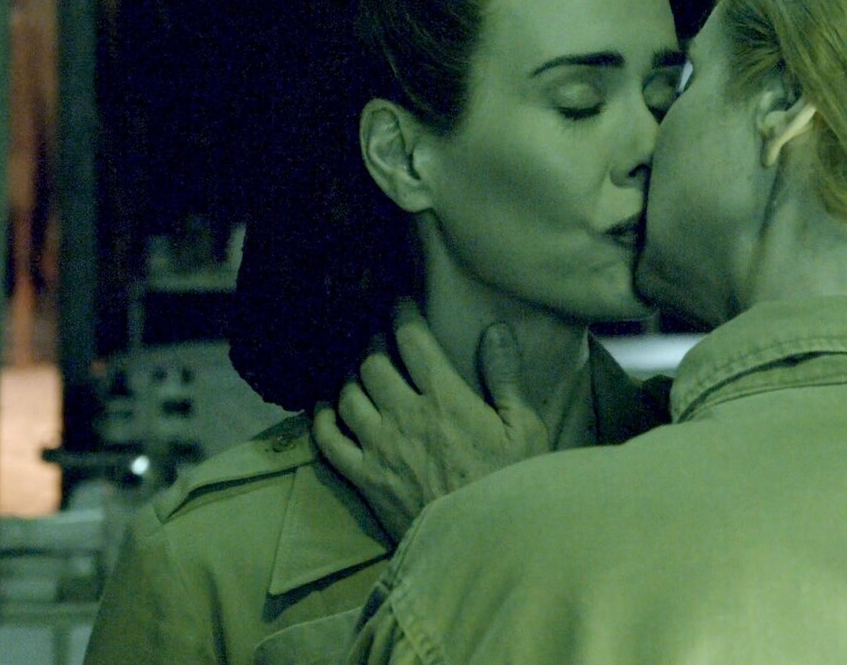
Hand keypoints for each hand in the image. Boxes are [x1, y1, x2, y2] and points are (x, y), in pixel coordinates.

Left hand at [312, 300, 549, 540]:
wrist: (482, 545)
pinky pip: (327, 439)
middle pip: (371, 360)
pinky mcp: (364, 479)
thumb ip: (505, 378)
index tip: (399, 301)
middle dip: (371, 339)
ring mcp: (378, 448)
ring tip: (357, 367)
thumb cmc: (511, 485)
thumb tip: (493, 330)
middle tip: (377, 333)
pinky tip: (325, 405)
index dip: (401, 311)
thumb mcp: (525, 429)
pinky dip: (321, 417)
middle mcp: (404, 415)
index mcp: (444, 397)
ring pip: (346, 394)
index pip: (411, 338)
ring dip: (348, 374)